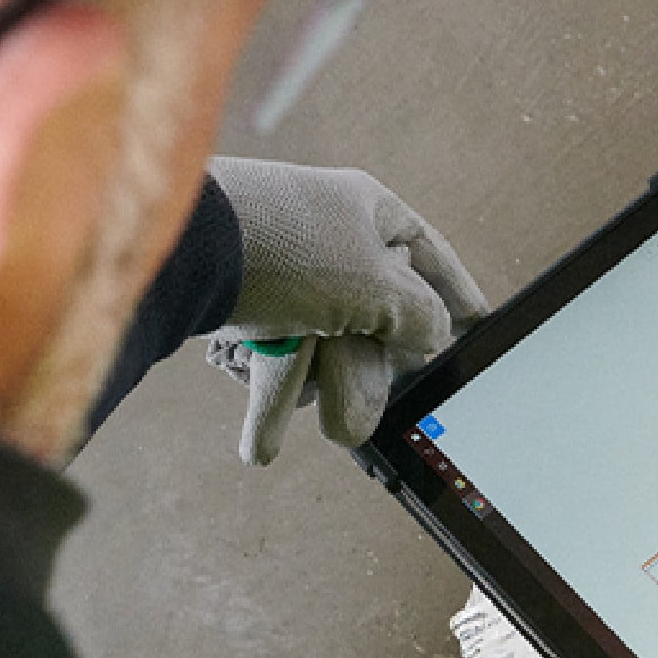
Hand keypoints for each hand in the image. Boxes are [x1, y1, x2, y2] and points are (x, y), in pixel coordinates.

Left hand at [203, 157, 489, 465]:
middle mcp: (327, 234)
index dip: (454, 290)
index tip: (476, 322)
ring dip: (321, 395)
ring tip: (331, 436)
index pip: (426, 251)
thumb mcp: (380, 287)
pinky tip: (260, 447)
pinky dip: (269, 399)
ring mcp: (281, 265)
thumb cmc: (290, 249)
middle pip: (374, 314)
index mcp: (367, 210)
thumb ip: (423, 315)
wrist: (181, 246)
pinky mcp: (238, 295)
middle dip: (373, 373)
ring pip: (322, 344)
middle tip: (370, 418)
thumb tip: (431, 335)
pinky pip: (270, 353)